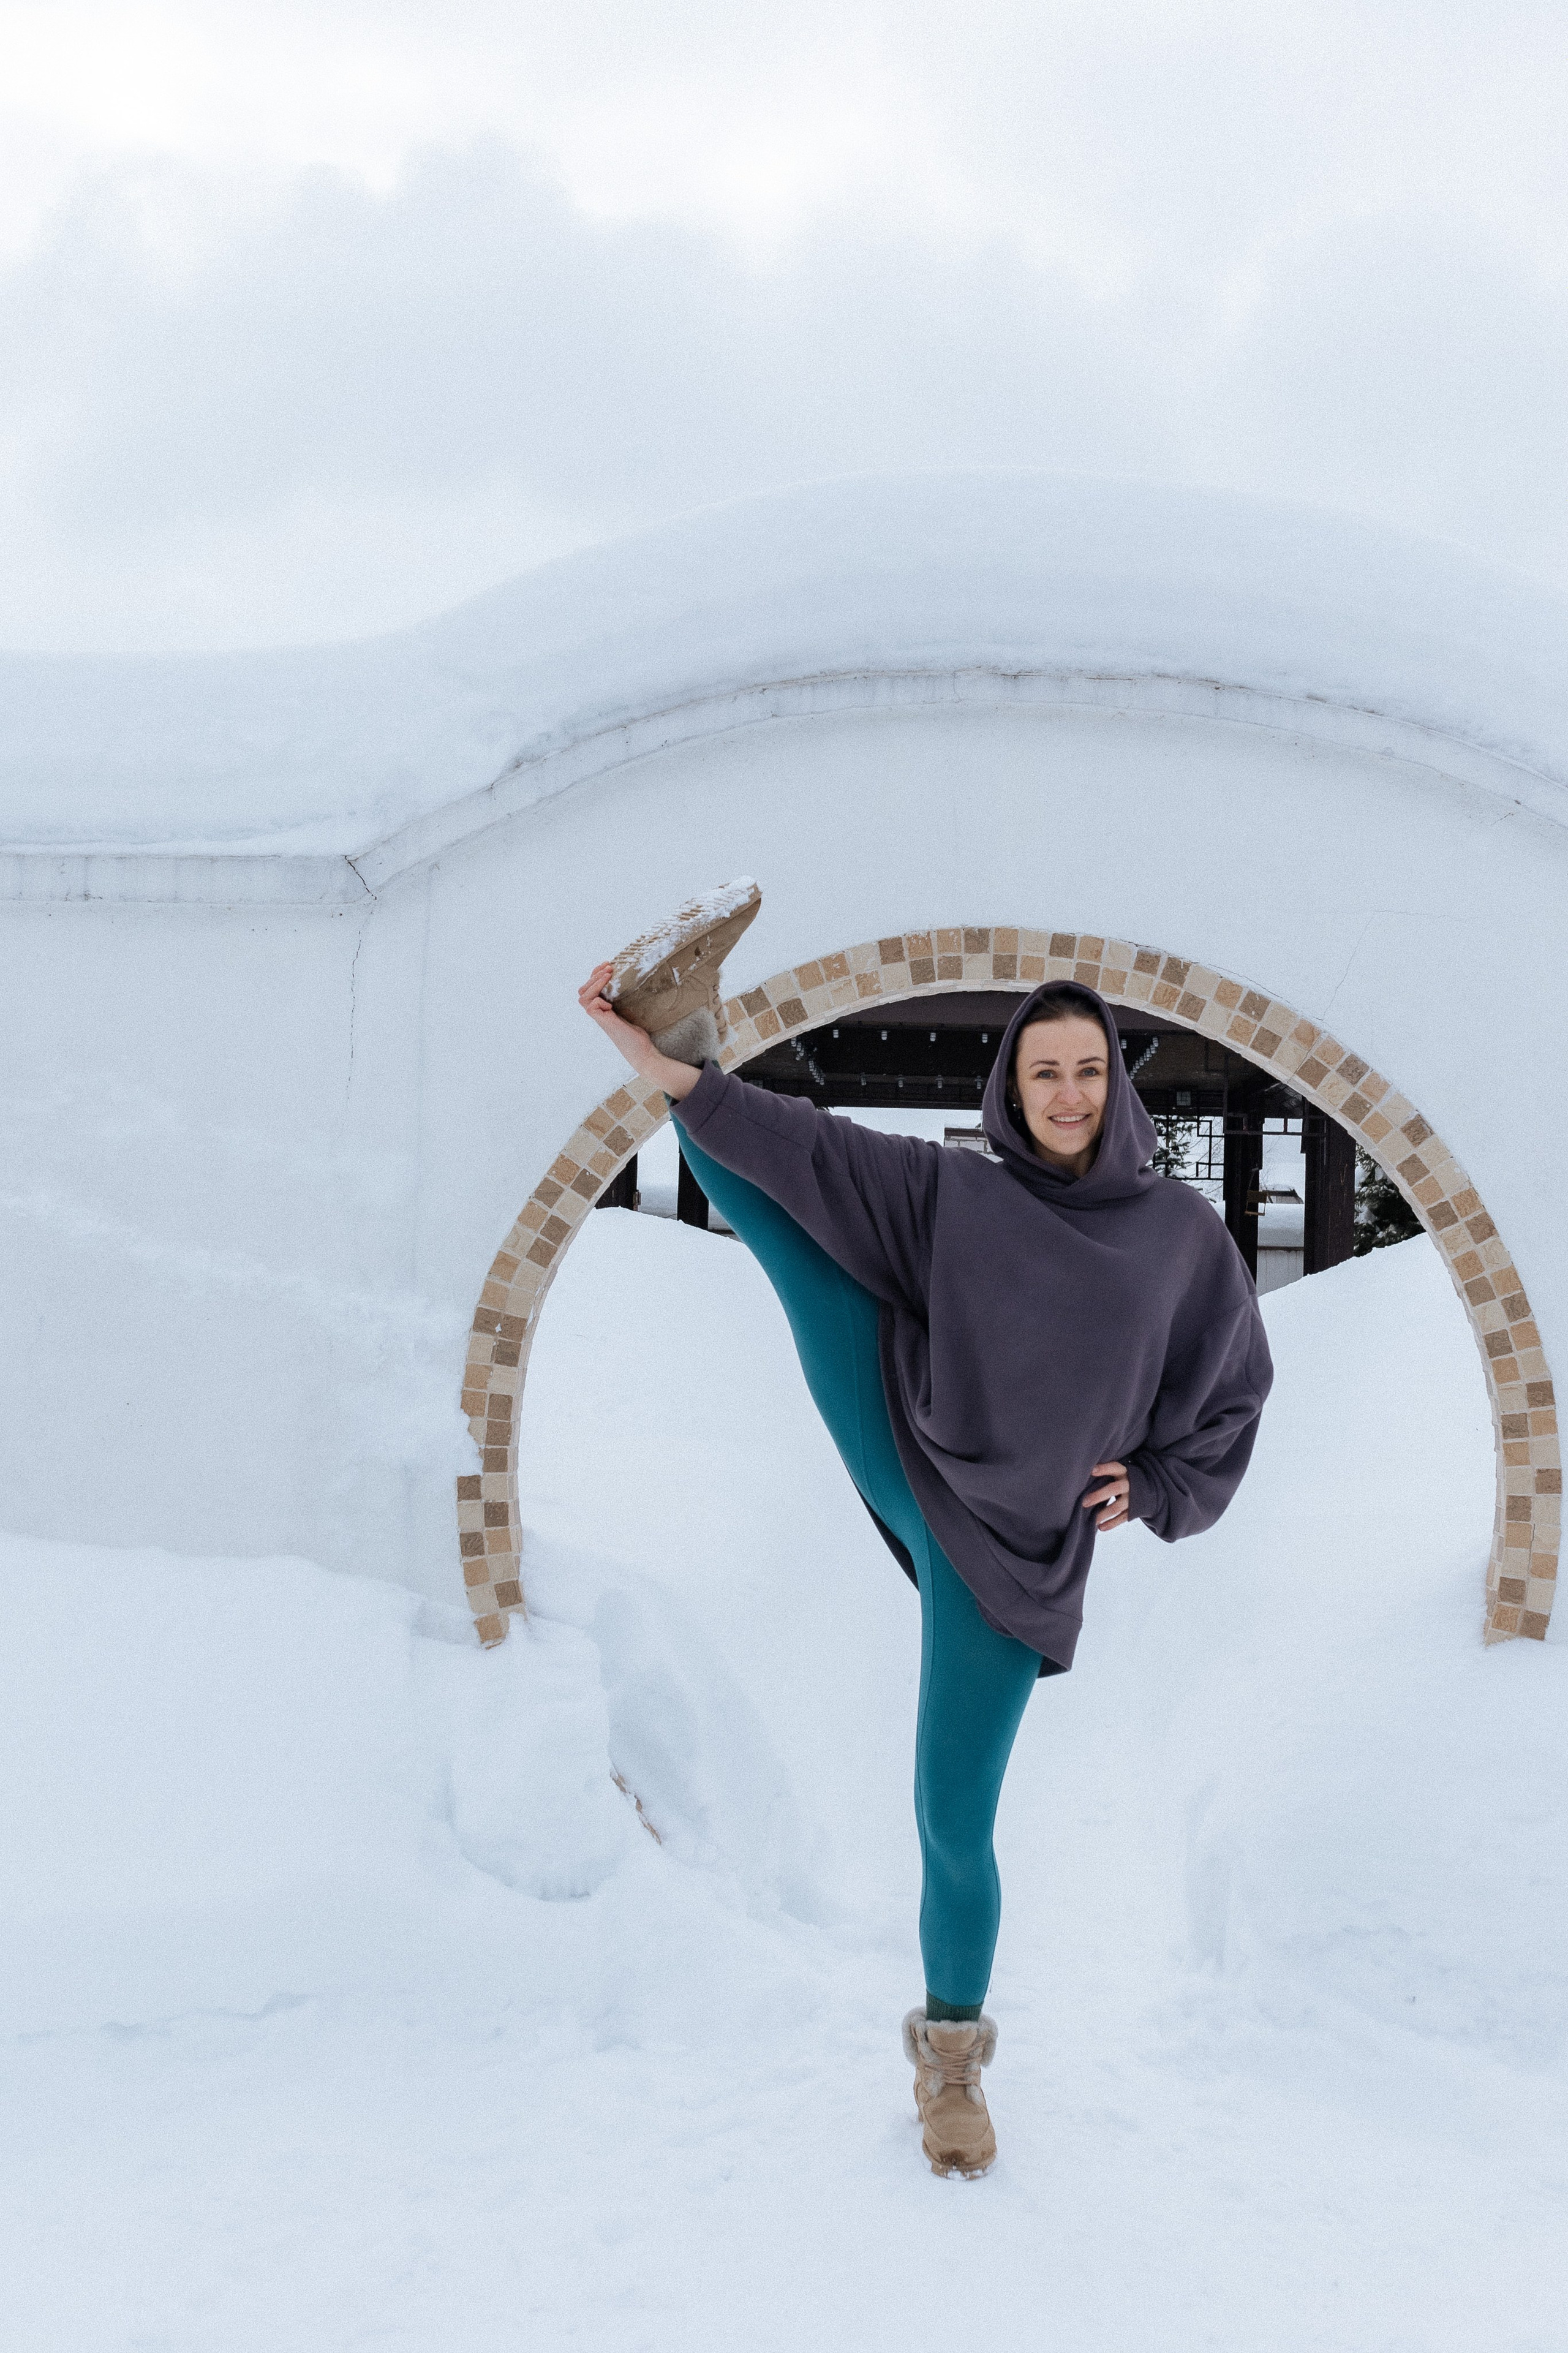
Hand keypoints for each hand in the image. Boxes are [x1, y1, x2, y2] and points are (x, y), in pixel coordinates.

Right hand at [577, 963, 700, 1099]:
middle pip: (583, 991)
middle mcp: (599, 1013)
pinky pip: (591, 1006)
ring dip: (594, 983)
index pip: (590, 989)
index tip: (608, 965)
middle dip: (594, 975)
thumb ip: (627, 999)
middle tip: (608, 966)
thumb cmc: (639, 1035)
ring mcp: (600, 1018)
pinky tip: (611, 1001)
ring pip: (583, 997)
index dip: (596, 975)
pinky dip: (599, 999)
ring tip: (608, 974)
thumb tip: (636, 980)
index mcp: (603, 1009)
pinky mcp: (605, 1023)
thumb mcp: (632, 1011)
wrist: (643, 1052)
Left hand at [1082, 1460, 1130, 1532]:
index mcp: (1124, 1472)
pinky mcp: (1134, 1510)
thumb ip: (1107, 1474)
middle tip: (1084, 1502)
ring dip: (1103, 1513)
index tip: (1091, 1470)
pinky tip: (1101, 1527)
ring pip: (1117, 1506)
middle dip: (1099, 1495)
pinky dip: (1112, 1524)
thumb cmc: (1124, 1478)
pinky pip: (1122, 1518)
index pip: (1114, 1468)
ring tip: (1092, 1520)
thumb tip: (1082, 1477)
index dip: (1103, 1469)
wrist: (1150, 1489)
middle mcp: (1129, 1484)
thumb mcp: (1120, 1473)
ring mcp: (1132, 1498)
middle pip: (1114, 1489)